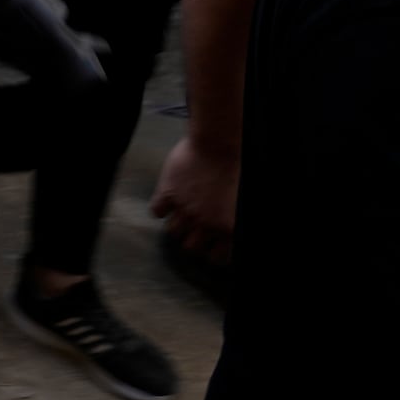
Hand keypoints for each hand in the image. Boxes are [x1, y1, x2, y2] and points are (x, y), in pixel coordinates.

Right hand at [152, 134, 237, 263]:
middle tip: (194, 229)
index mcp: (228, 227)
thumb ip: (232, 218)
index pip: (216, 257)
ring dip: (177, 224)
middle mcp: (205, 223)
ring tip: (180, 214)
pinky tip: (167, 200)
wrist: (219, 143)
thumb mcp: (242, 199)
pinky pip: (156, 211)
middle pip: (190, 247)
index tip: (211, 246)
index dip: (213, 251)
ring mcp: (185, 209)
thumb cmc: (237, 166)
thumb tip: (227, 228)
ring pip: (173, 231)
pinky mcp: (168, 193)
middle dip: (192, 239)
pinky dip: (160, 208)